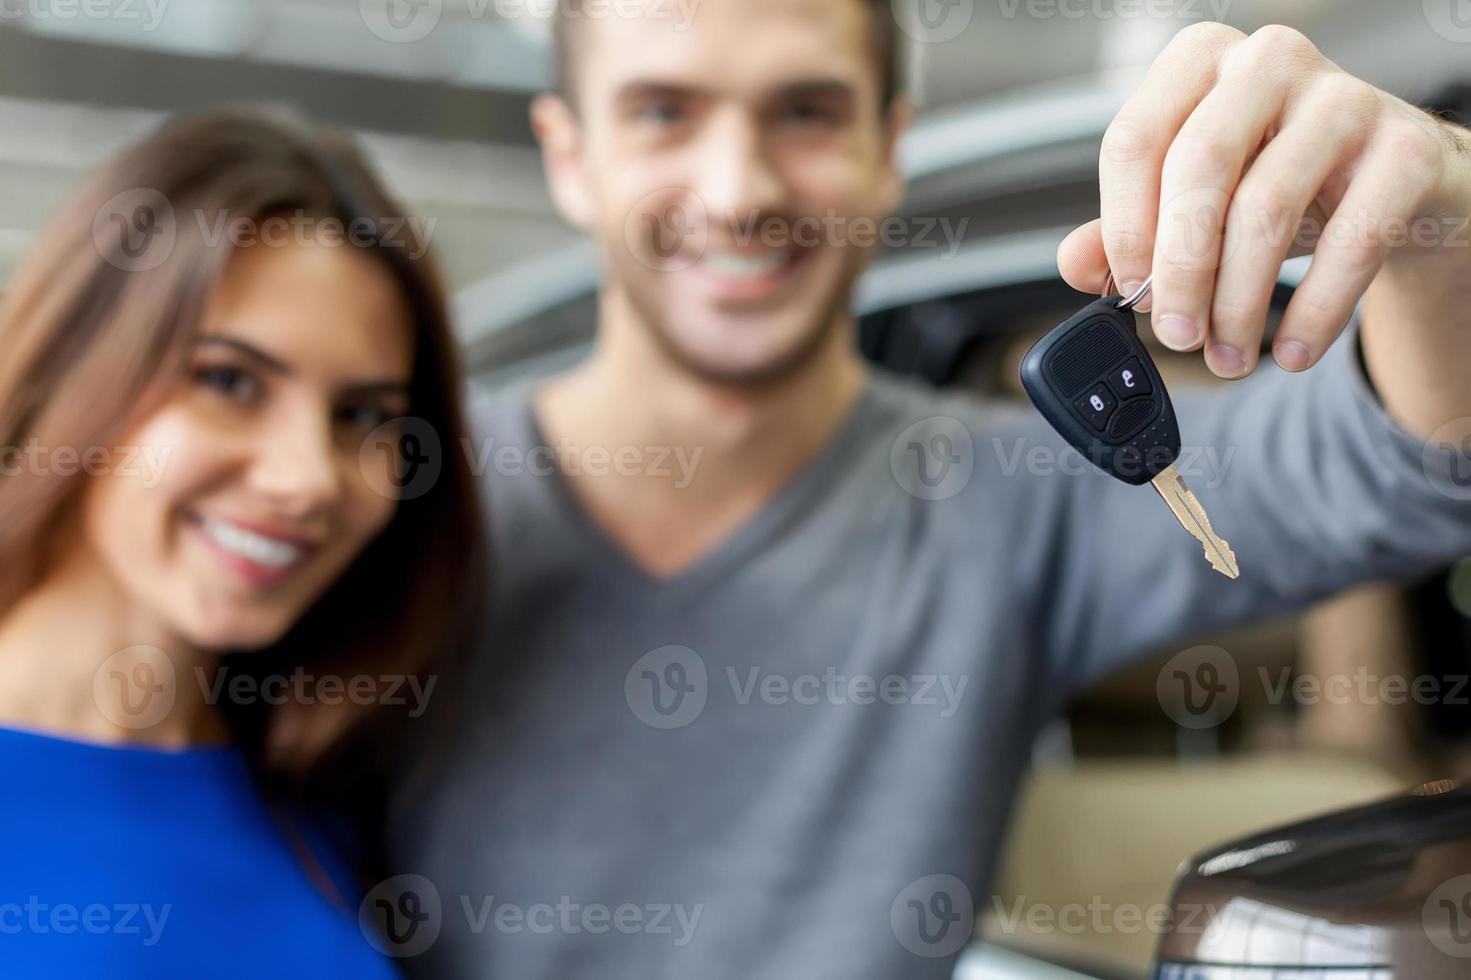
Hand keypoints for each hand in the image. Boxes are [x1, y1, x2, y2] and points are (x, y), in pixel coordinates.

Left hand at [1057, 22, 1470, 379]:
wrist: (1397, 183)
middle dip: (1181, 270)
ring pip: (1267, 208)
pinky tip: (1292, 352)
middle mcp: (1268, 61)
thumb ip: (1129, 229)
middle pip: (1199, 169)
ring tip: (1229, 355)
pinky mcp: (1405, 148)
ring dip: (1239, 303)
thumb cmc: (1280, 182)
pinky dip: (1314, 312)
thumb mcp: (1197, 202)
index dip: (1126, 228)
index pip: (1134, 141)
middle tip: (1177, 335)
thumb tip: (1075, 265)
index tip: (1131, 292)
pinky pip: (1351, 241)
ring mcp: (1344, 97)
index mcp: (1199, 62)